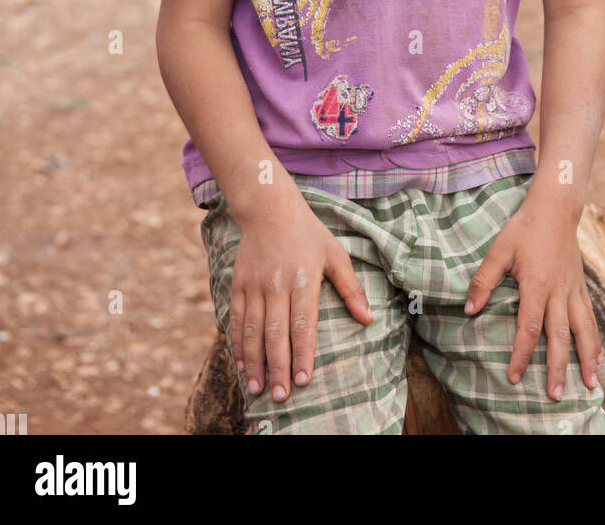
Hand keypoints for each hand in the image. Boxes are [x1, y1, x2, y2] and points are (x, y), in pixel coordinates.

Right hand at [229, 189, 372, 402]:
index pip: (303, 324)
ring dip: (254, 362)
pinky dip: (237, 344)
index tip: (303, 380)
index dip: (302, 353)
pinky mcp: (238, 284)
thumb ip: (351, 288)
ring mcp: (254, 285)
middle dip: (278, 367)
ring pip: (252, 331)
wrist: (269, 207)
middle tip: (280, 396)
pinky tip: (241, 365)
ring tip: (257, 389)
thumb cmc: (308, 233)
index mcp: (303, 279)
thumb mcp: (335, 254)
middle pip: (276, 333)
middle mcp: (276, 285)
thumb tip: (369, 319)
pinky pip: (236, 319)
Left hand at [462, 194, 600, 401]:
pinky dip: (594, 339)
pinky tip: (597, 357)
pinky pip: (590, 317)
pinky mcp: (580, 287)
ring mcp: (573, 290)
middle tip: (555, 396)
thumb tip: (469, 310)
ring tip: (590, 384)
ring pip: (583, 329)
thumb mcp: (498, 250)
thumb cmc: (524, 229)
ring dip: (586, 358)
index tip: (515, 376)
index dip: (522, 353)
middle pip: (560, 336)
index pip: (529, 326)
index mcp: (538, 284)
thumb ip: (484, 280)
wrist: (555, 209)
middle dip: (558, 367)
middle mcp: (559, 292)